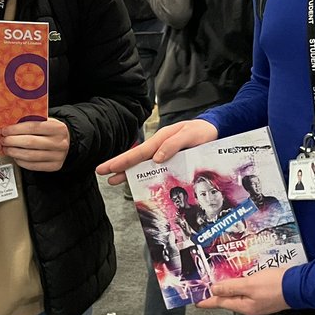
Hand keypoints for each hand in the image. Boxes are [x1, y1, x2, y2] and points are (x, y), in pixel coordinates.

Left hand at [0, 116, 69, 171]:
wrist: (66, 142)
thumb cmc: (51, 131)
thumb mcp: (46, 121)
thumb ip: (31, 121)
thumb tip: (9, 124)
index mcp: (58, 128)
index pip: (33, 127)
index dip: (16, 129)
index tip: (5, 130)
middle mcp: (59, 142)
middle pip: (30, 142)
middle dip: (12, 141)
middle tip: (3, 140)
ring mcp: (58, 156)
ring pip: (30, 156)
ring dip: (14, 152)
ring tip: (7, 149)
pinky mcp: (54, 166)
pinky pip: (33, 166)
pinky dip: (21, 161)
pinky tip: (16, 156)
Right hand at [95, 118, 217, 184]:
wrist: (213, 131)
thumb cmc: (201, 131)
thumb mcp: (189, 135)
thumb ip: (173, 145)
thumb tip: (156, 158)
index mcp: (160, 139)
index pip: (138, 152)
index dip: (122, 161)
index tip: (108, 168)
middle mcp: (159, 147)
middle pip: (135, 158)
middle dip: (118, 166)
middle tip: (101, 173)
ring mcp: (163, 154)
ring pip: (142, 165)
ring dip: (128, 172)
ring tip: (113, 181)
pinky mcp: (170, 161)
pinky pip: (155, 169)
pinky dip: (145, 175)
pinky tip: (137, 183)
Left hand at [197, 268, 288, 314]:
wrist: (300, 286)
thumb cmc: (275, 285)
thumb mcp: (250, 284)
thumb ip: (231, 287)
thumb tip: (213, 290)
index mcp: (243, 306)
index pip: (220, 303)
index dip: (207, 300)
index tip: (195, 301)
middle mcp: (249, 307)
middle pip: (228, 300)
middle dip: (216, 294)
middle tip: (204, 288)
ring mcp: (257, 303)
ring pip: (237, 295)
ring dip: (227, 289)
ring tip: (217, 282)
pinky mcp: (264, 296)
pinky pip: (246, 292)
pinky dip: (239, 286)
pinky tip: (238, 280)